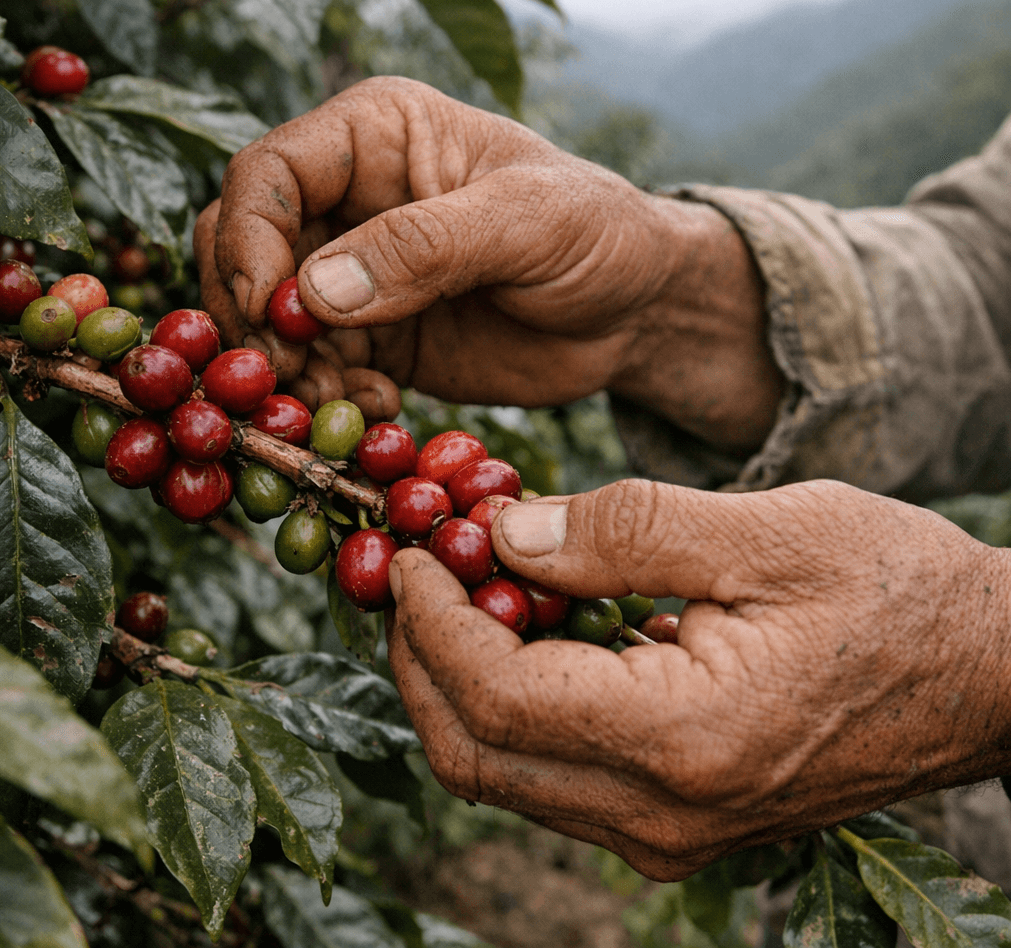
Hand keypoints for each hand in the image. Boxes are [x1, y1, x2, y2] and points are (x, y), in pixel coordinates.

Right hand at [196, 76, 781, 451]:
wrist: (635, 313)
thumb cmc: (599, 236)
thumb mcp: (528, 222)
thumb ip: (426, 247)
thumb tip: (311, 294)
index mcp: (376, 135)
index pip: (267, 176)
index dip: (249, 244)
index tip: (273, 313)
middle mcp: (351, 199)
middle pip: (242, 248)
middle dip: (254, 316)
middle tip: (296, 372)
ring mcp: (357, 274)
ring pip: (266, 318)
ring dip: (288, 368)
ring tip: (342, 399)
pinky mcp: (374, 339)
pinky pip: (314, 369)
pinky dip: (327, 397)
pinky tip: (381, 410)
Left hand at [386, 479, 1010, 879]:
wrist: (989, 672)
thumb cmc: (894, 590)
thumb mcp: (762, 530)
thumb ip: (621, 531)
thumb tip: (504, 533)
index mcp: (682, 739)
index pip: (493, 695)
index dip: (429, 619)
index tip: (407, 551)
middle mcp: (664, 813)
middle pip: (477, 754)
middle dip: (420, 659)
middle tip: (411, 572)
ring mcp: (670, 830)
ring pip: (505, 773)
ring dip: (458, 682)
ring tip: (459, 590)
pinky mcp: (679, 819)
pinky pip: (555, 774)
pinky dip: (512, 704)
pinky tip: (525, 629)